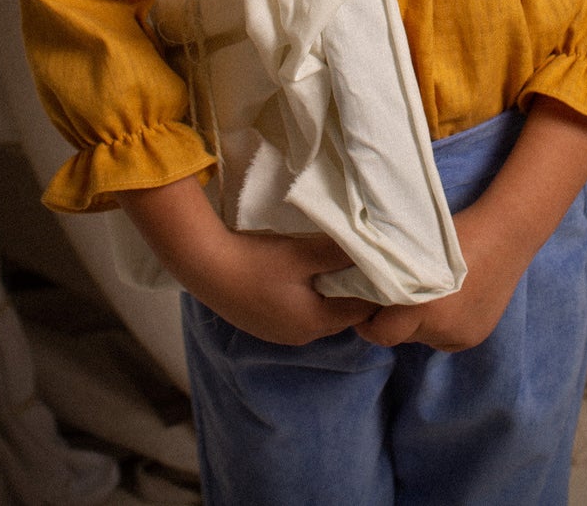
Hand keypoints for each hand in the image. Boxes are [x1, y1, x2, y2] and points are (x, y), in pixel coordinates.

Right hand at [117, 178, 377, 345]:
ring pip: (318, 314)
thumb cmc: (258, 261)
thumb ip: (340, 253)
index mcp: (314, 323)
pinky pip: (297, 312)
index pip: (360, 312)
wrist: (206, 267)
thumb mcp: (304, 253)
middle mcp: (299, 336)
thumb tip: (375, 251)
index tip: (380, 266)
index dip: (373, 291)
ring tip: (331, 263)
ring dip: (327, 294)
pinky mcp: (261, 324)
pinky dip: (306, 297)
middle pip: (339, 315)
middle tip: (360, 261)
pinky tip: (299, 274)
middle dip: (351, 291)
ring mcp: (278, 333)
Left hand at [356, 97, 586, 352]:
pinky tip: (448, 301)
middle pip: (401, 337)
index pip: (379, 332)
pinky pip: (445, 339)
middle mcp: (440, 328)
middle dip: (393, 322)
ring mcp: (460, 336)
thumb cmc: (454, 232)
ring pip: (424, 338)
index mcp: (420, 306)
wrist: (505, 234)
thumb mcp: (413, 250)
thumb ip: (390, 276)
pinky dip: (440, 325)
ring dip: (419, 324)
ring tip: (427, 294)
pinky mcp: (474, 337)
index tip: (362, 305)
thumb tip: (363, 290)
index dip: (368, 320)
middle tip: (391, 299)